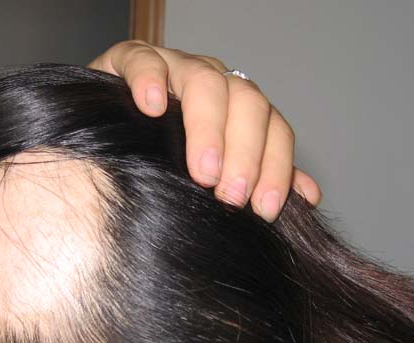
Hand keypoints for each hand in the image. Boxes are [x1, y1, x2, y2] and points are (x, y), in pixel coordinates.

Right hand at [88, 40, 321, 221]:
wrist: (105, 131)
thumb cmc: (160, 155)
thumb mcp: (213, 171)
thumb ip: (260, 176)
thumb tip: (308, 196)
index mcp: (238, 108)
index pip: (273, 127)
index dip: (275, 168)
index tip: (263, 210)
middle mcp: (212, 82)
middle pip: (246, 101)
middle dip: (245, 153)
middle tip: (230, 197)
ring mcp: (173, 67)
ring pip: (204, 80)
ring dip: (208, 128)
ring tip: (202, 172)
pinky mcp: (130, 61)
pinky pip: (144, 60)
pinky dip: (150, 80)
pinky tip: (150, 109)